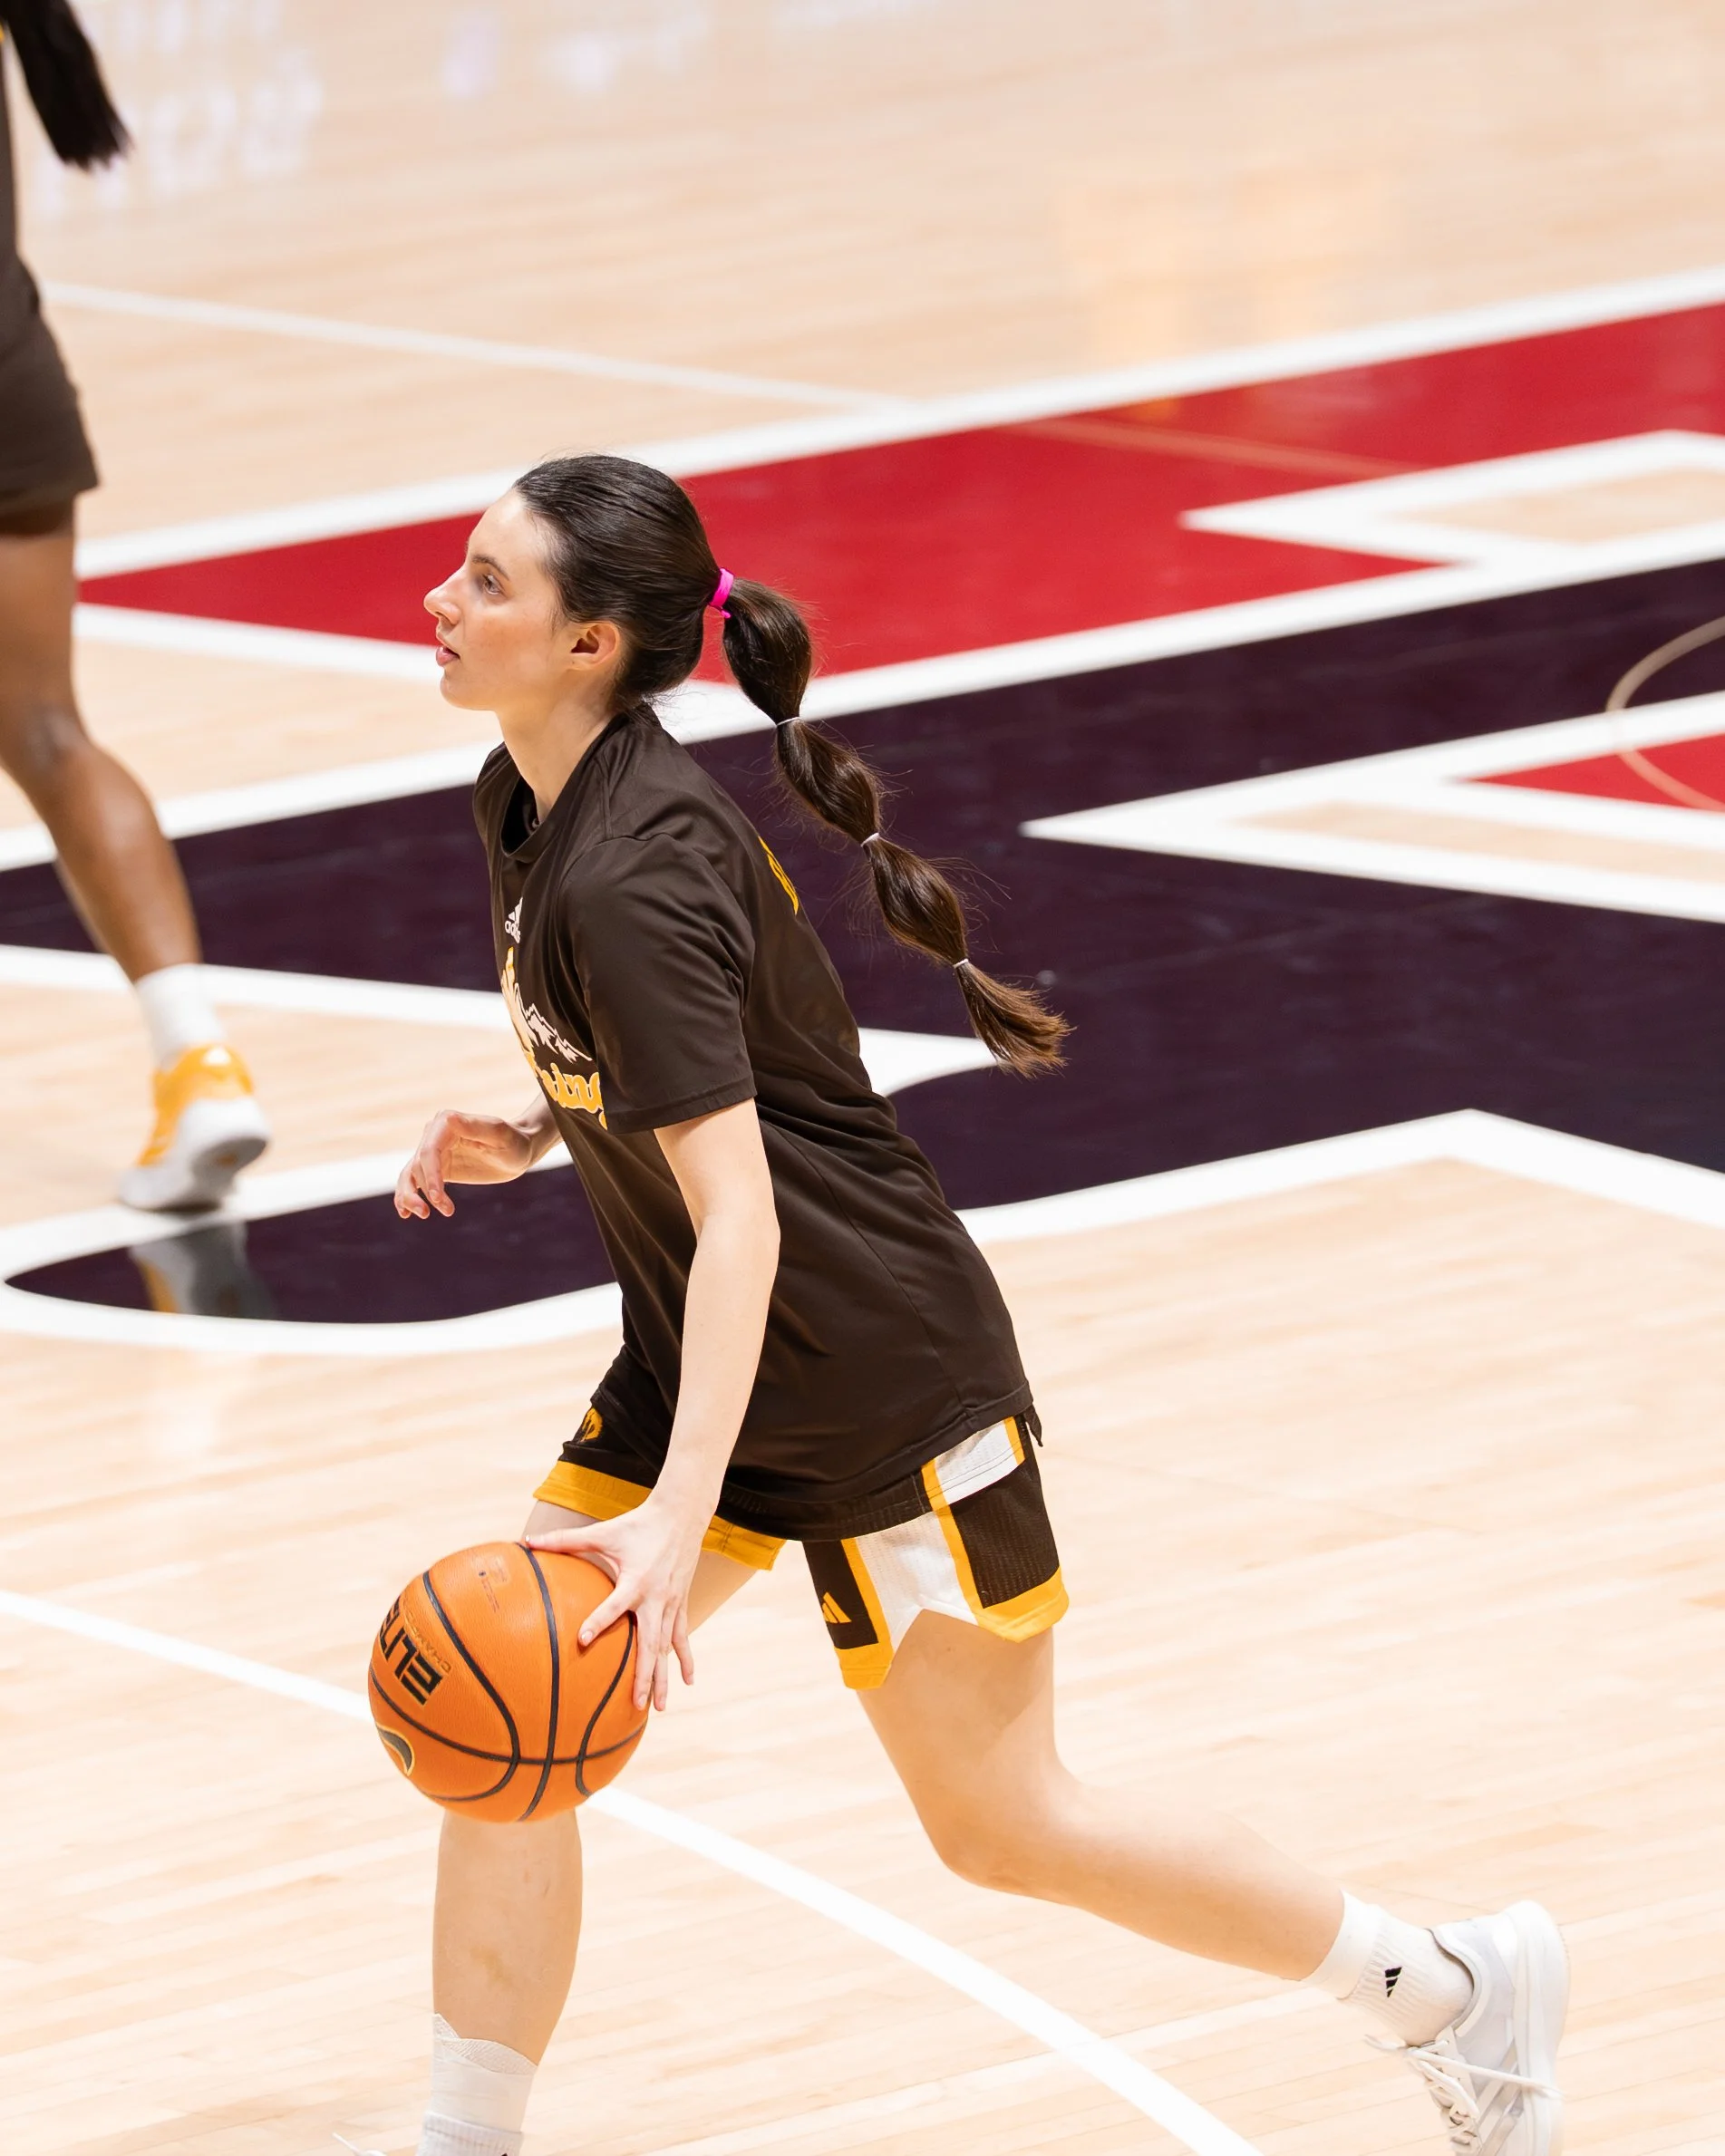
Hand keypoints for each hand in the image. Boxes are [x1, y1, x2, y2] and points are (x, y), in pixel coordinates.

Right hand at [395, 1109, 539, 1218]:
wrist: (519, 1151)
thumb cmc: (514, 1141)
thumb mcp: (499, 1135)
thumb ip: (474, 1127)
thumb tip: (447, 1118)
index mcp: (446, 1123)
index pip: (429, 1151)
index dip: (430, 1176)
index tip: (437, 1198)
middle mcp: (434, 1134)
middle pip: (417, 1165)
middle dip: (424, 1191)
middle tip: (439, 1212)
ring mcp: (434, 1152)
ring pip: (410, 1175)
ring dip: (410, 1197)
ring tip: (423, 1214)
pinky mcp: (437, 1168)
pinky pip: (416, 1182)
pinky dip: (407, 1196)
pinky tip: (405, 1214)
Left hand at [528, 1498, 706, 1712]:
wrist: (681, 1514)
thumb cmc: (638, 1523)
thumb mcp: (603, 1531)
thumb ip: (566, 1540)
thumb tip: (528, 1541)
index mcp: (636, 1580)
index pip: (615, 1606)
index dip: (598, 1621)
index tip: (581, 1640)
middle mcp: (656, 1597)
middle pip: (650, 1643)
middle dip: (643, 1675)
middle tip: (634, 1704)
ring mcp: (672, 1603)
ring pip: (667, 1647)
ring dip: (663, 1676)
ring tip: (659, 1707)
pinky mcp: (681, 1603)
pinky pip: (682, 1636)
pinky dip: (685, 1659)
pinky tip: (688, 1681)